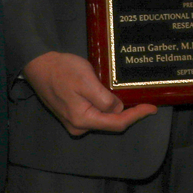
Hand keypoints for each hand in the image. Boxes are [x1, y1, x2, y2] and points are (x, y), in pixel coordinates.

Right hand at [22, 51, 157, 137]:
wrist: (39, 66)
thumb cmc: (63, 71)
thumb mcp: (87, 81)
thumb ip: (104, 99)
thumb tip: (119, 109)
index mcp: (83, 119)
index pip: (117, 124)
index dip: (137, 116)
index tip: (153, 107)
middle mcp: (79, 126)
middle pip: (111, 124)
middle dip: (130, 113)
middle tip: (146, 100)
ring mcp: (74, 122)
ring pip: (104, 119)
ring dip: (118, 110)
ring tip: (134, 97)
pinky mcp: (72, 114)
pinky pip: (95, 114)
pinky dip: (107, 107)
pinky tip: (115, 97)